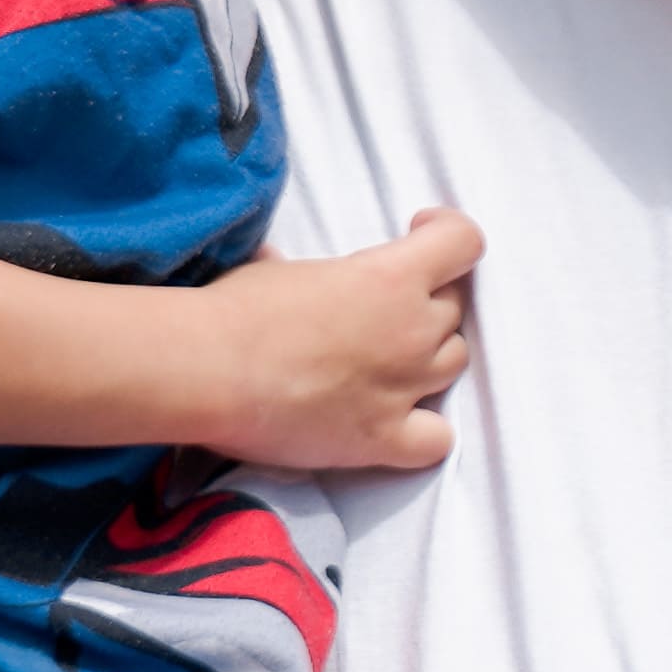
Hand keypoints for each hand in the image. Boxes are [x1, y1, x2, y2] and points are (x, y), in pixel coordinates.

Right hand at [189, 207, 478, 470]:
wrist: (208, 371)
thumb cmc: (236, 309)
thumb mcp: (276, 268)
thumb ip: (301, 269)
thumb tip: (277, 263)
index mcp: (392, 277)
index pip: (463, 241)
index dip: (446, 233)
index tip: (420, 232)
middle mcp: (412, 330)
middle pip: (454, 308)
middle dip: (428, 300)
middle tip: (386, 307)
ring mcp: (403, 388)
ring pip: (454, 363)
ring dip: (430, 356)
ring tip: (391, 358)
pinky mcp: (383, 439)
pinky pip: (437, 439)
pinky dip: (428, 430)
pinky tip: (403, 420)